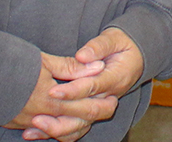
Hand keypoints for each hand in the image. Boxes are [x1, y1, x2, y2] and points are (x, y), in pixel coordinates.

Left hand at [20, 29, 142, 141]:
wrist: (138, 55)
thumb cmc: (123, 44)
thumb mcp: (114, 38)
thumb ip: (98, 46)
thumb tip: (82, 55)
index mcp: (116, 77)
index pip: (92, 87)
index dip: (72, 91)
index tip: (51, 92)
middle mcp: (111, 95)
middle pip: (88, 112)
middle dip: (61, 116)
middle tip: (37, 117)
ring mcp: (103, 105)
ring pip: (83, 125)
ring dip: (58, 129)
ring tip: (34, 128)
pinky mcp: (94, 111)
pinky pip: (78, 127)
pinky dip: (59, 132)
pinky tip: (38, 132)